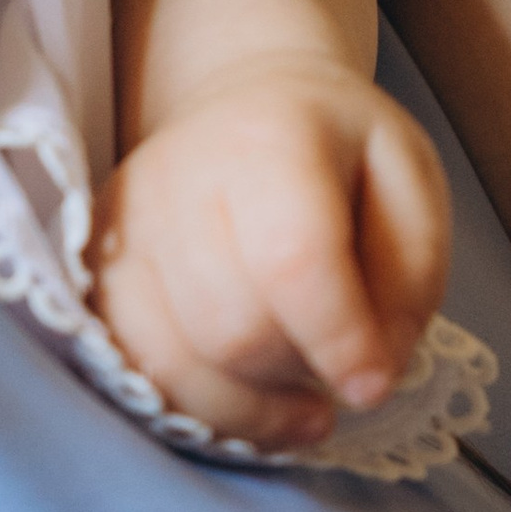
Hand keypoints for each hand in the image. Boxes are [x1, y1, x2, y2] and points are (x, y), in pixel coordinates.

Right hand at [92, 58, 447, 448]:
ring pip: (175, 363)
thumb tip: (369, 377)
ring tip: (304, 399)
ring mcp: (124, 224)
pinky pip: (136, 370)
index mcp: (273, 138)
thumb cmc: (342, 150)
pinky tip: (252, 403)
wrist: (248, 104)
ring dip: (251, 406)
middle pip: (233, 327)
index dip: (339, 340)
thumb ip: (407, 280)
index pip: (293, 259)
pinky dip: (200, 408)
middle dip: (297, 371)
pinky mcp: (97, 268)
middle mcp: (180, 175)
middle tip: (337, 367)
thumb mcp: (413, 185)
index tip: (374, 387)